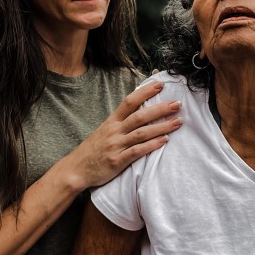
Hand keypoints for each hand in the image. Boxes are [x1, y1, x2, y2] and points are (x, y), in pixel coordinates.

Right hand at [66, 79, 181, 190]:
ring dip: (161, 127)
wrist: (76, 170)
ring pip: (142, 133)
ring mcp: (116, 145)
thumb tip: (141, 112)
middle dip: (160, 109)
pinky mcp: (117, 161)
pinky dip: (151, 145)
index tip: (160, 85)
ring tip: (178, 122)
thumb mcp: (105, 131)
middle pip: (140, 116)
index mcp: (112, 121)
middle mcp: (114, 131)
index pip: (129, 101)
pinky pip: (137, 151)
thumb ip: (121, 123)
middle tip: (178, 104)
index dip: (145, 92)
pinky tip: (164, 141)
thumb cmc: (93, 150)